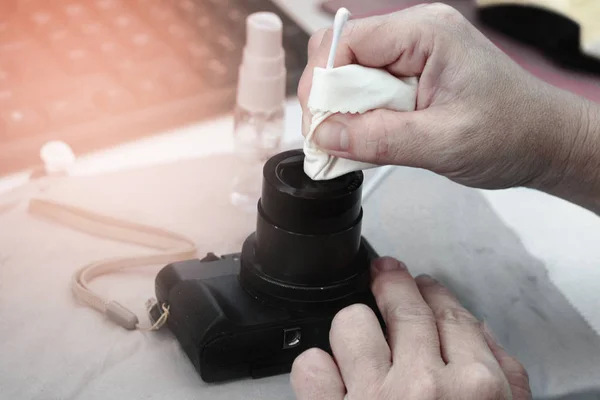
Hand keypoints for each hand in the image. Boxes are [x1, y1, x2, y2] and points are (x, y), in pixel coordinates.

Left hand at [290, 257, 531, 399]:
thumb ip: (505, 376)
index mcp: (475, 387)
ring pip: (351, 324)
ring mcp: (373, 398)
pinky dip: (315, 367)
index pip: (452, 316)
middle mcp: (424, 386)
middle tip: (385, 273)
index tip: (423, 284)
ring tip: (359, 339)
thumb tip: (481, 333)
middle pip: (403, 307)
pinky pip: (310, 367)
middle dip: (392, 283)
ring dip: (353, 328)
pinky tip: (329, 374)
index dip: (434, 293)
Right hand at [298, 4, 599, 199]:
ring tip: (357, 147)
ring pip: (352, 77)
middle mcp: (415, 35)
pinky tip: (370, 140)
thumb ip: (381, 138)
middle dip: (331, 101)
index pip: (346, 43)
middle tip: (334, 142)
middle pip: (342, 57)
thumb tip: (326, 135)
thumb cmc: (512, 133)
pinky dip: (362, 119)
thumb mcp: (443, 142)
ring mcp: (412, 55)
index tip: (319, 127)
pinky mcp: (411, 77)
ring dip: (346, 114)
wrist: (543, 141)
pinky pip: (369, 91)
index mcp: (425, 33)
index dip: (323, 84)